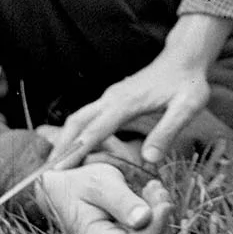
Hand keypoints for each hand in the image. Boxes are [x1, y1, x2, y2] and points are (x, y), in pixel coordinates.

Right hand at [36, 162, 172, 233]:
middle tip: (158, 189)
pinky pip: (148, 233)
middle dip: (161, 221)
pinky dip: (156, 214)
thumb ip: (121, 201)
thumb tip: (145, 218)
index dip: (155, 229)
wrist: (62, 188)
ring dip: (160, 216)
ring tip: (153, 186)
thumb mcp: (98, 183)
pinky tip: (150, 192)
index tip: (165, 204)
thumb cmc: (78, 183)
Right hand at [45, 13, 232, 168]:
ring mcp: (110, 97)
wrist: (186, 57)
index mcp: (125, 103)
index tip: (56, 172)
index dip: (74, 152)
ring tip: (51, 166)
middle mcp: (112, 98)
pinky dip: (74, 133)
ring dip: (63, 140)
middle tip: (44, 175)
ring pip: (78, 118)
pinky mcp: (113, 99)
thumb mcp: (187, 107)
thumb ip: (167, 131)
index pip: (94, 131)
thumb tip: (149, 159)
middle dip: (58, 147)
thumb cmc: (188, 83)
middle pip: (76, 123)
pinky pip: (87, 116)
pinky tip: (72, 149)